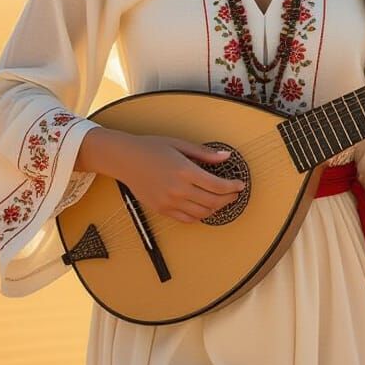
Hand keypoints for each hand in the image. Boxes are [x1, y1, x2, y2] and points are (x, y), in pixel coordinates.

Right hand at [100, 132, 244, 223]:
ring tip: (221, 200)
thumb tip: (225, 157)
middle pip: (213, 202)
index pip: (217, 186)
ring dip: (216, 208)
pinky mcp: (162, 209)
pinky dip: (199, 215)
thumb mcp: (180, 145)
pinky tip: (203, 207)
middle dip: (229, 199)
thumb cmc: (151, 148)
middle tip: (234, 193)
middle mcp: (178, 189)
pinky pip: (187, 219)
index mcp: (185, 171)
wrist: (125, 159)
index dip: (233, 187)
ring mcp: (169, 202)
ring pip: (202, 213)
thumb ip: (204, 154)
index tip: (239, 185)